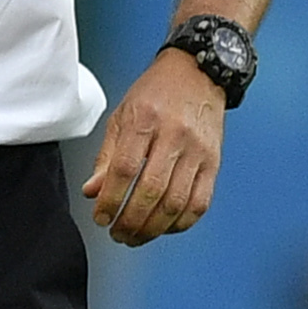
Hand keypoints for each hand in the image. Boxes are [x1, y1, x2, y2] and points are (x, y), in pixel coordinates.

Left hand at [81, 50, 224, 245]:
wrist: (199, 72)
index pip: (125, 169)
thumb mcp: (122, 115)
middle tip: (117, 233)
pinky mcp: (214, 161)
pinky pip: (200, 202)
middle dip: (131, 221)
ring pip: (176, 202)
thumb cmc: (157, 92)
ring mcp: (198, 150)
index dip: (111, 200)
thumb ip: (107, 156)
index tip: (101, 217)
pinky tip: (165, 226)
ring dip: (154, 228)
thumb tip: (93, 191)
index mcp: (145, 120)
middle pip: (151, 190)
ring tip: (136, 236)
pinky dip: (182, 222)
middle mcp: (175, 135)